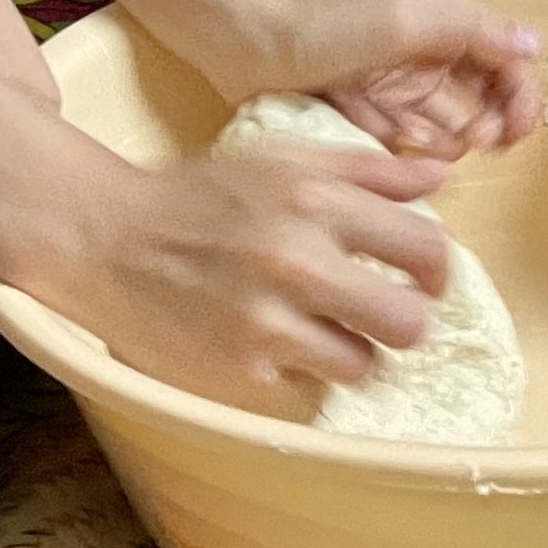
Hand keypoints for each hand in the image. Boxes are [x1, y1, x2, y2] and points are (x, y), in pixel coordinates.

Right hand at [17, 133, 456, 412]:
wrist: (108, 238)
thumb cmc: (201, 195)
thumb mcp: (282, 159)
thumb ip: (366, 167)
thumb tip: (439, 178)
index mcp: (313, 196)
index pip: (425, 246)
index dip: (435, 269)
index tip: (420, 276)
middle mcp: (296, 256)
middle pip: (410, 320)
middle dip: (408, 321)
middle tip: (387, 314)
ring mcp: (268, 318)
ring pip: (366, 364)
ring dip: (356, 352)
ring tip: (331, 334)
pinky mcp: (242, 367)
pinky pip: (310, 387)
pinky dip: (304, 370)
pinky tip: (282, 345)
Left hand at [257, 0, 544, 158]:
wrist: (251, 42)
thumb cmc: (334, 23)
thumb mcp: (415, 15)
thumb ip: (479, 30)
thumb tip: (535, 45)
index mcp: (448, 26)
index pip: (509, 68)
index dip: (519, 101)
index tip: (510, 133)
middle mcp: (429, 58)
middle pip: (483, 106)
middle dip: (480, 128)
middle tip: (464, 141)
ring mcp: (397, 90)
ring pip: (444, 133)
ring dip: (435, 140)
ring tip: (405, 133)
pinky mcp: (367, 116)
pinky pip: (402, 145)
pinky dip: (396, 144)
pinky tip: (374, 132)